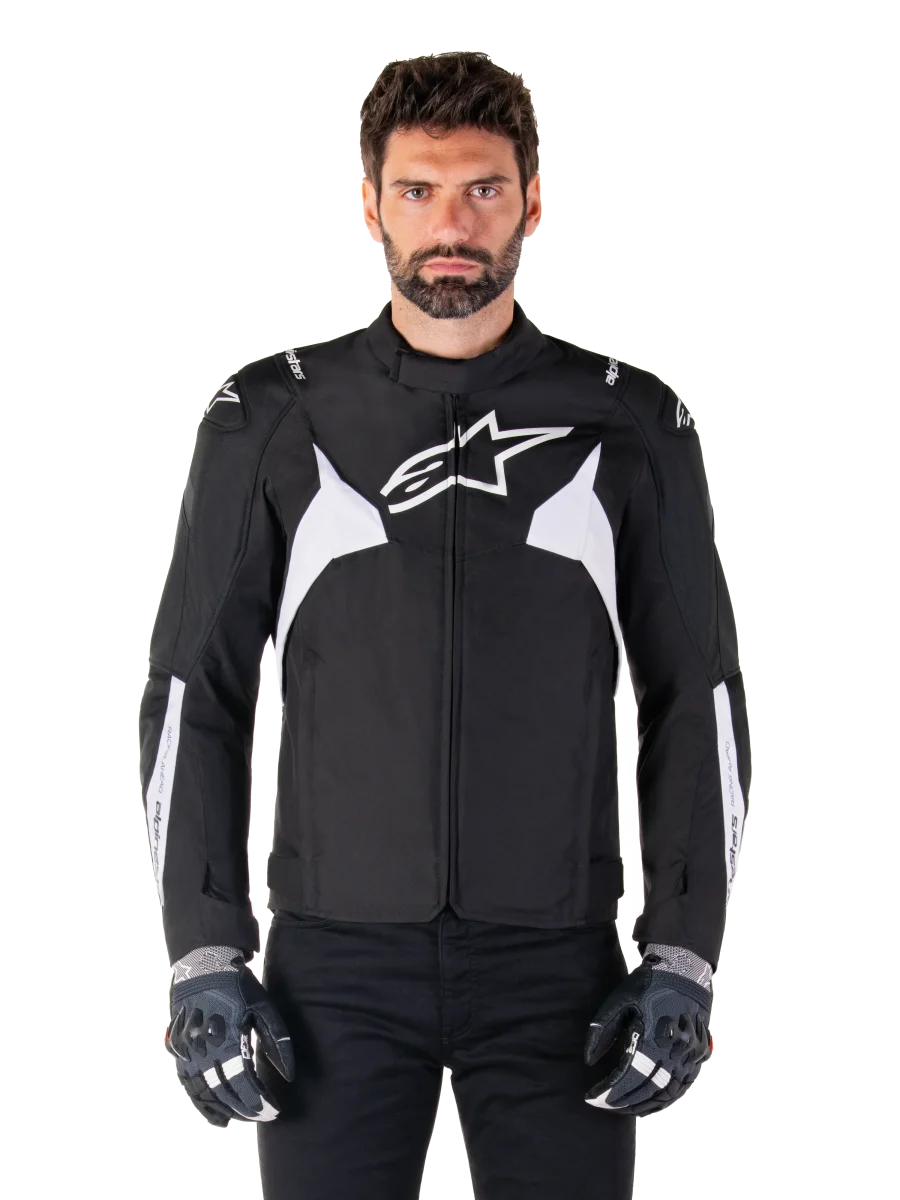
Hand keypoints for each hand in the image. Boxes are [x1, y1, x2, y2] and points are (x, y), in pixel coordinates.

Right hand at [165, 956, 294, 1125]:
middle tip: (264, 1117)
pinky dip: (202, 1104)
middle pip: (224, 1092)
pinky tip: (218, 1117)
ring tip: (242, 1119)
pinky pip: (189, 1084)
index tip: (274, 1111)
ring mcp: (186, 1051)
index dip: (259, 1103)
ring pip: (204, 1093)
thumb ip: (277, 1041)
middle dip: (246, 1109)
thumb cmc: (239, 987)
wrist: (204, 965)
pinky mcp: (178, 1050)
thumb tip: (290, 1076)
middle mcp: (203, 1049)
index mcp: (227, 1038)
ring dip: (224, 1110)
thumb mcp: (264, 1007)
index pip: (244, 1084)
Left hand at [583, 954, 711, 1116]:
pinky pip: (681, 1087)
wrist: (684, 972)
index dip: (608, 1092)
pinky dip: (663, 1099)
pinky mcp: (699, 1056)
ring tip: (621, 1107)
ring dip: (642, 1105)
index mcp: (653, 1037)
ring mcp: (691, 1056)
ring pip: (666, 1094)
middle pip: (646, 1089)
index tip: (592, 1097)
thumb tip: (589, 1061)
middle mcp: (676, 1051)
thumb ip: (601, 1030)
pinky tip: (647, 1102)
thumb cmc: (647, 985)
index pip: (628, 1077)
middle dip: (621, 1102)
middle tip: (602, 1104)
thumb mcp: (619, 1001)